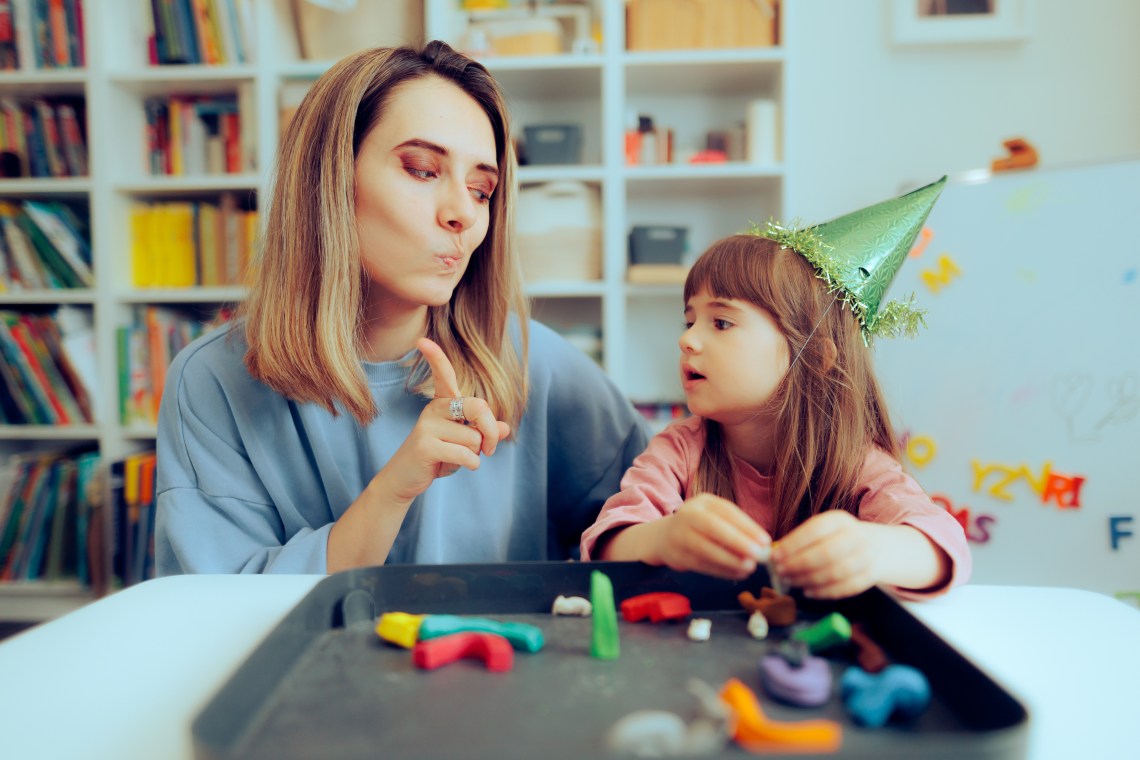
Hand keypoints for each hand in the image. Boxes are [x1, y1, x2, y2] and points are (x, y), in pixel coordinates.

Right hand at [372, 338, 510, 503]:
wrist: (404, 480)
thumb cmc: (435, 458)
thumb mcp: (461, 443)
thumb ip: (482, 433)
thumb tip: (506, 428)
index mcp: (442, 404)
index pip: (442, 375)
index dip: (435, 357)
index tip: (421, 340)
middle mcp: (434, 410)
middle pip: (478, 407)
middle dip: (491, 431)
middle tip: (490, 448)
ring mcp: (427, 426)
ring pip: (475, 439)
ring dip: (474, 456)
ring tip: (453, 459)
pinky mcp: (426, 445)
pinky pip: (466, 455)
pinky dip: (469, 465)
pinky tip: (450, 467)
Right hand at [647, 494, 770, 579]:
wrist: (666, 537)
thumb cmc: (701, 526)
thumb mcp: (716, 517)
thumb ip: (737, 527)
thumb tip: (763, 544)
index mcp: (703, 502)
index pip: (727, 512)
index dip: (748, 527)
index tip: (766, 541)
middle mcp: (688, 515)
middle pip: (714, 528)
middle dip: (738, 543)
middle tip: (758, 556)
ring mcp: (680, 535)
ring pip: (706, 549)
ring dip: (730, 561)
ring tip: (749, 567)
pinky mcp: (677, 555)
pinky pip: (701, 564)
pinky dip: (721, 571)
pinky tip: (737, 574)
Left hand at [771, 510, 882, 598]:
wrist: (874, 546)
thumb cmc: (836, 539)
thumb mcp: (821, 531)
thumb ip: (800, 541)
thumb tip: (774, 554)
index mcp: (839, 520)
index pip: (814, 530)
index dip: (793, 545)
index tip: (775, 557)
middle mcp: (856, 536)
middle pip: (826, 553)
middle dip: (799, 565)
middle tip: (781, 572)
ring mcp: (866, 556)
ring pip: (835, 572)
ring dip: (809, 580)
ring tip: (791, 582)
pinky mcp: (870, 576)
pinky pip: (845, 588)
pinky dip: (824, 592)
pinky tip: (808, 591)